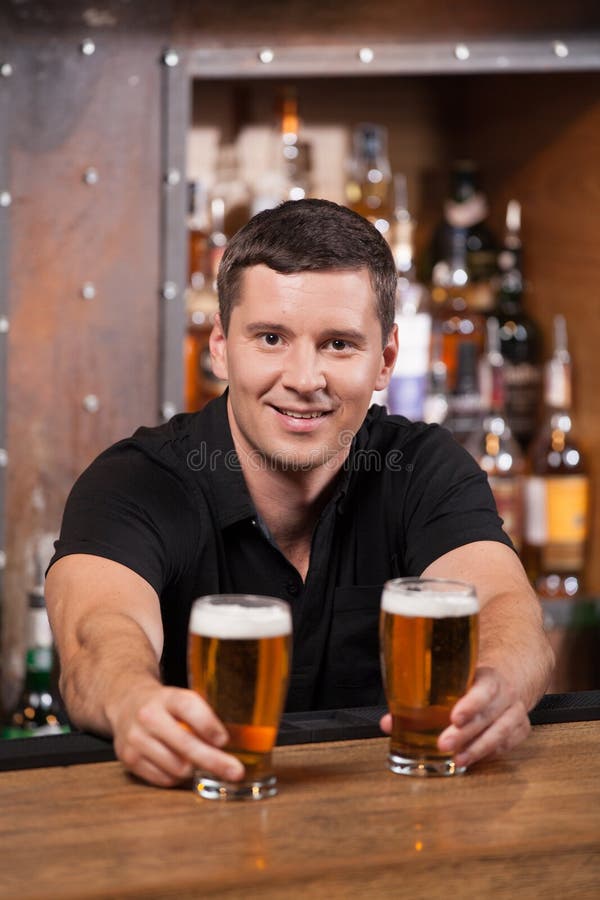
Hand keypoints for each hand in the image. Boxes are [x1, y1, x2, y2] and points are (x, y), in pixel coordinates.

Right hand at [109, 682, 244, 787]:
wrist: (126, 703)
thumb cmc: (165, 705)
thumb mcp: (182, 699)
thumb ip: (203, 716)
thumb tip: (239, 741)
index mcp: (167, 697)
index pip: (188, 707)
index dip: (208, 725)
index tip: (224, 740)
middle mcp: (149, 716)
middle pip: (185, 744)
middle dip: (214, 761)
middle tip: (235, 771)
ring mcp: (136, 738)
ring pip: (176, 767)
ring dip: (193, 769)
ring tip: (196, 762)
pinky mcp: (128, 759)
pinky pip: (163, 779)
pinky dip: (176, 777)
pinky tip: (177, 765)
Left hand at [379, 666, 530, 768]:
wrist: (507, 678)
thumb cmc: (471, 682)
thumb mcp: (452, 679)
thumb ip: (422, 698)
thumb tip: (388, 723)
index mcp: (489, 678)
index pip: (483, 690)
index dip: (470, 704)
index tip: (455, 717)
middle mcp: (506, 696)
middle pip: (488, 716)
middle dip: (465, 734)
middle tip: (443, 744)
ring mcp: (516, 714)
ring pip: (500, 734)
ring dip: (477, 749)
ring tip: (457, 761)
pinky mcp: (521, 730)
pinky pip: (506, 745)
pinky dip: (488, 754)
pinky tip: (470, 760)